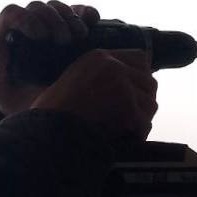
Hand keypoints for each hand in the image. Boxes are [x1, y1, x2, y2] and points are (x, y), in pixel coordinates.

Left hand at [0, 0, 100, 114]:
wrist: (48, 111)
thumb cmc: (19, 100)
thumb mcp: (1, 89)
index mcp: (6, 35)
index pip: (12, 14)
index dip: (26, 19)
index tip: (41, 36)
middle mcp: (27, 26)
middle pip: (37, 7)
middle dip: (52, 20)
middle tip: (64, 40)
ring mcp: (50, 26)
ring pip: (57, 7)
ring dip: (70, 18)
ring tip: (80, 38)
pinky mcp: (71, 28)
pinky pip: (79, 12)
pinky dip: (86, 13)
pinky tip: (93, 21)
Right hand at [31, 49, 157, 143]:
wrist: (46, 128)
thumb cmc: (54, 112)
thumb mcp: (76, 80)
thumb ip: (101, 77)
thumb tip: (133, 84)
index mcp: (99, 56)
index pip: (140, 58)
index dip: (142, 78)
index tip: (137, 95)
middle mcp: (112, 65)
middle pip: (149, 81)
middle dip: (144, 102)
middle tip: (134, 118)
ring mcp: (121, 83)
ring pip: (150, 102)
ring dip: (142, 119)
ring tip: (129, 129)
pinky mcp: (126, 104)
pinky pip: (144, 121)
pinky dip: (138, 134)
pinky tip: (127, 139)